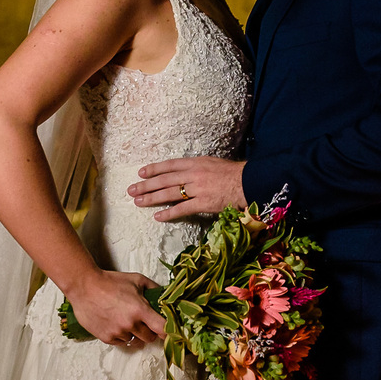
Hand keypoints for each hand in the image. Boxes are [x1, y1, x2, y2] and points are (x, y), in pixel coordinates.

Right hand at [66, 269, 165, 345]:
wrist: (85, 286)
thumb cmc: (111, 281)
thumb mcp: (136, 280)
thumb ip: (154, 288)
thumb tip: (166, 296)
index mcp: (140, 310)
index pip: (162, 328)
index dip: (168, 331)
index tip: (169, 330)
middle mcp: (130, 324)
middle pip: (150, 338)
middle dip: (150, 331)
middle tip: (145, 322)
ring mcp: (118, 332)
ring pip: (135, 340)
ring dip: (134, 333)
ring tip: (125, 318)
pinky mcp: (106, 338)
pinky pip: (121, 342)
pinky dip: (121, 335)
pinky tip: (116, 322)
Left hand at [128, 156, 246, 220]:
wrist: (248, 182)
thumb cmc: (232, 173)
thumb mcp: (212, 163)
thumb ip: (196, 167)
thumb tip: (182, 172)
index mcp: (195, 162)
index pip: (170, 165)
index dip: (154, 169)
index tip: (141, 172)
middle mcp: (193, 174)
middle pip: (165, 180)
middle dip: (147, 185)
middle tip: (132, 189)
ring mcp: (198, 189)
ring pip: (170, 194)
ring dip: (152, 198)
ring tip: (138, 202)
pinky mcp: (204, 203)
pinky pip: (182, 209)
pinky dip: (169, 213)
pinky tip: (157, 217)